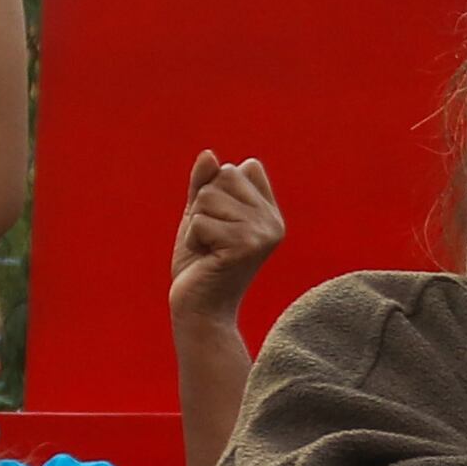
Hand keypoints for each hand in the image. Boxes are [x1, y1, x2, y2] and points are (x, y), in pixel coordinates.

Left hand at [172, 151, 287, 314]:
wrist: (200, 311)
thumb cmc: (200, 265)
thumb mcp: (199, 216)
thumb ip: (204, 185)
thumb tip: (209, 154)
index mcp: (269, 212)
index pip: (242, 168)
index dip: (218, 190)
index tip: (221, 225)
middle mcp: (273, 221)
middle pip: (225, 175)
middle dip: (204, 205)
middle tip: (211, 239)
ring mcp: (263, 234)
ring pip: (209, 197)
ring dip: (197, 224)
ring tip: (208, 250)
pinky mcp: (247, 247)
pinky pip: (201, 221)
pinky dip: (193, 240)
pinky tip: (206, 259)